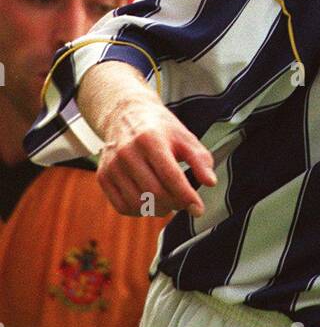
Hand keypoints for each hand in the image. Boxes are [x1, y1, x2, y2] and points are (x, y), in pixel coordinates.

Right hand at [96, 98, 216, 217]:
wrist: (125, 115)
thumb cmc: (160, 129)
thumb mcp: (185, 138)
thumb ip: (200, 160)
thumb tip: (210, 183)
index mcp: (150, 139)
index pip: (171, 176)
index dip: (187, 197)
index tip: (199, 209)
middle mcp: (127, 152)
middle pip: (154, 193)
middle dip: (174, 204)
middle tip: (184, 203)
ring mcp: (112, 165)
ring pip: (138, 203)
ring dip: (158, 209)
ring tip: (168, 201)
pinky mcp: (103, 176)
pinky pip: (122, 206)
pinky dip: (139, 211)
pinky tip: (150, 201)